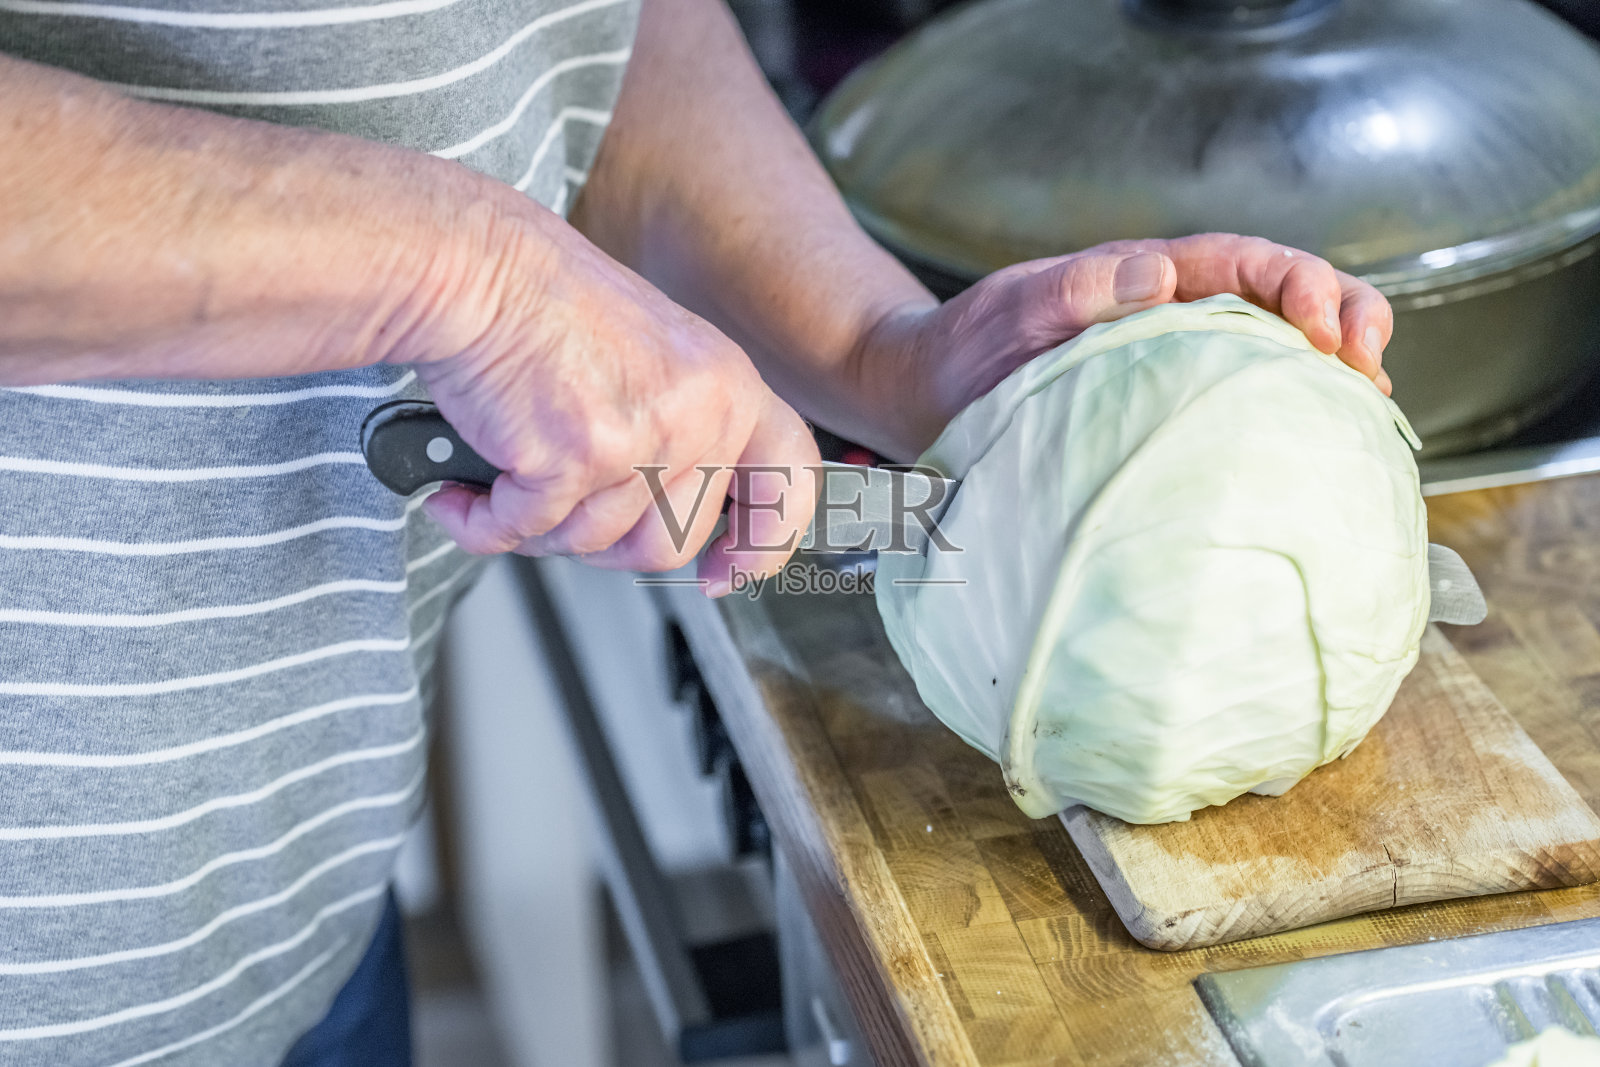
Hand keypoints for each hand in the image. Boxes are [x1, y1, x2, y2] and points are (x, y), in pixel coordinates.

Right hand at [396, 205, 818, 594]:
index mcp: (728, 386)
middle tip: (562, 510)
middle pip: (671, 541)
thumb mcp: (655, 355)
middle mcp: (699, 415)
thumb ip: (681, 427)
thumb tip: (668, 509)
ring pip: (594, 544)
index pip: (787, 483)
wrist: (474, 267)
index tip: (728, 570)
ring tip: (507, 481)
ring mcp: (641, 440)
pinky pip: (525, 531)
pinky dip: (482, 522)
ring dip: (539, 528)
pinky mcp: (574, 459)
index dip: (765, 543)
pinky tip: (463, 496)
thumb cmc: (543, 302)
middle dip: (604, 542)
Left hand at [860, 233, 1394, 457]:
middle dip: (1342, 314)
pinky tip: (1321, 445)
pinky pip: (1241, 403)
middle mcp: (1173, 314)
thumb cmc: (967, 350)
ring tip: (1370, 396)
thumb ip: (1073, 290)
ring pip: (1273, 351)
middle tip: (1368, 361)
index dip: (1296, 283)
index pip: (1241, 262)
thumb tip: (1157, 272)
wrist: (927, 398)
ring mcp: (1176, 363)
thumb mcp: (1011, 312)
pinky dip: (1290, 413)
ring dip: (1331, 364)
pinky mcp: (1166, 411)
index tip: (1323, 325)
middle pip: (1281, 297)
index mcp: (1146, 280)